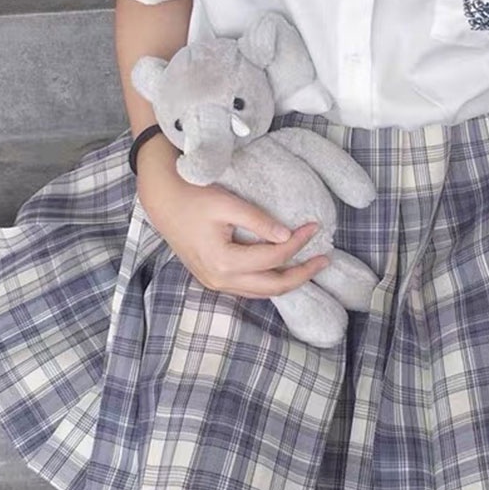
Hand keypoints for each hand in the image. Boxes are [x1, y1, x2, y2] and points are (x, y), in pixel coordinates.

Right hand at [137, 162, 329, 298]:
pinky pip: (249, 288)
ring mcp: (216, 283)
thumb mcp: (227, 204)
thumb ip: (258, 221)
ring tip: (310, 266)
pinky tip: (283, 269)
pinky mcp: (214, 280)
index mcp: (223, 261)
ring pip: (261, 292)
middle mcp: (220, 280)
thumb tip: (287, 236)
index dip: (298, 243)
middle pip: (272, 286)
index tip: (315, 226)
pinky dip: (270, 281)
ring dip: (288, 281)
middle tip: (325, 260)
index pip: (273, 256)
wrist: (163, 202)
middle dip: (302, 274)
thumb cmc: (193, 197)